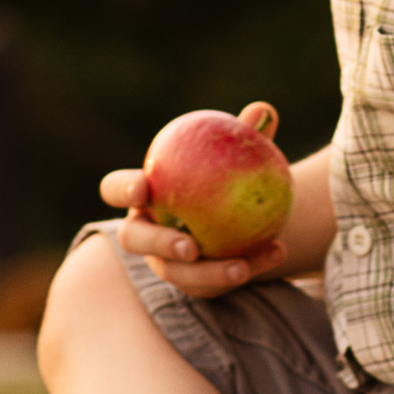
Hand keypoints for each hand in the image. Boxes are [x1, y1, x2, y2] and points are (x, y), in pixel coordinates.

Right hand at [99, 102, 289, 301]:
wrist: (242, 210)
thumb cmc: (226, 171)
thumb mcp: (235, 152)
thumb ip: (243, 133)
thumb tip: (264, 110)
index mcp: (144, 194)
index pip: (115, 189)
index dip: (122, 189)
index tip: (143, 187)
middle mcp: (146, 231)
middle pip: (135, 241)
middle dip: (158, 245)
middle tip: (189, 247)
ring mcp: (166, 262)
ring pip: (179, 273)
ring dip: (210, 272)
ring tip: (240, 267)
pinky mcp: (195, 283)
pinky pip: (217, 281)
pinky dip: (250, 267)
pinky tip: (277, 252)